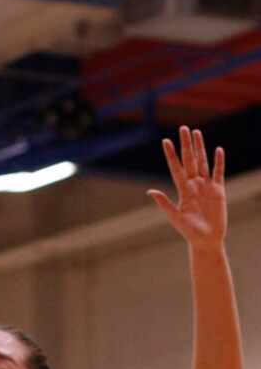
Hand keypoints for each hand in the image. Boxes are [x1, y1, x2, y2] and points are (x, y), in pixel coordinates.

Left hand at [149, 126, 226, 250]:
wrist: (206, 240)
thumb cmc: (189, 232)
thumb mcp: (175, 217)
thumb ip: (164, 203)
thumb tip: (150, 191)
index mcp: (182, 190)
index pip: (176, 168)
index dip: (171, 155)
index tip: (165, 141)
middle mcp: (194, 185)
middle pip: (190, 160)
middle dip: (187, 145)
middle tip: (183, 128)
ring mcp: (206, 186)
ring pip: (203, 162)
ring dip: (201, 148)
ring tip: (197, 133)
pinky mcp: (218, 190)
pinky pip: (218, 172)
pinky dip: (218, 162)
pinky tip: (217, 150)